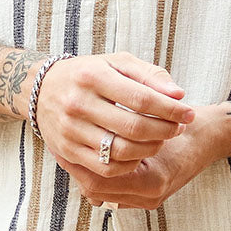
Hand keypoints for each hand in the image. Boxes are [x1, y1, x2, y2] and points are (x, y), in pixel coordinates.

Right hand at [35, 51, 193, 176]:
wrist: (41, 89)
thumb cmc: (90, 73)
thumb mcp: (118, 63)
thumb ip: (150, 75)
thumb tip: (179, 95)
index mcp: (93, 76)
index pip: (141, 98)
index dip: (170, 109)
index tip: (189, 113)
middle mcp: (78, 103)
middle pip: (133, 126)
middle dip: (165, 129)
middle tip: (179, 127)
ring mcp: (70, 130)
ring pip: (121, 150)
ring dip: (150, 148)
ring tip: (162, 139)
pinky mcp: (67, 151)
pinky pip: (106, 167)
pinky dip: (129, 164)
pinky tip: (140, 153)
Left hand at [55, 105, 223, 208]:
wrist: (211, 137)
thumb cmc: (186, 120)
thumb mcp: (164, 111)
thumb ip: (139, 111)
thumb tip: (101, 116)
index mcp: (154, 179)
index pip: (101, 177)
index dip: (78, 160)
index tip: (62, 142)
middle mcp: (150, 195)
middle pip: (97, 190)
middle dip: (76, 168)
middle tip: (57, 147)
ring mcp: (149, 199)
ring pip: (102, 193)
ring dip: (84, 172)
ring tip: (66, 152)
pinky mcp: (147, 197)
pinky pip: (112, 192)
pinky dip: (97, 175)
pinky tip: (87, 156)